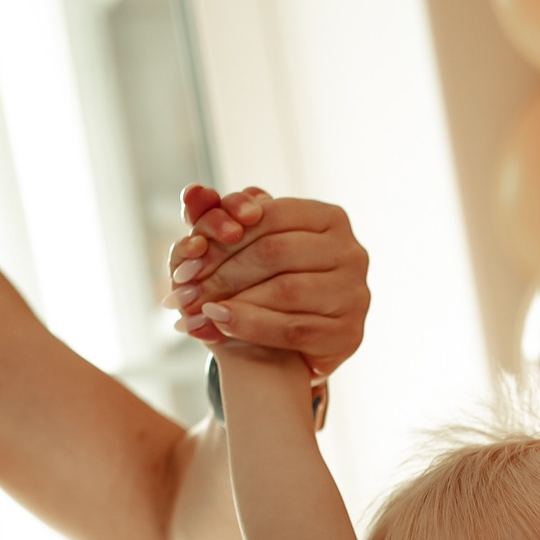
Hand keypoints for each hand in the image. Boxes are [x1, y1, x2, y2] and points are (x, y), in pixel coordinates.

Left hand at [167, 187, 371, 377]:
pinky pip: (293, 327)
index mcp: (330, 218)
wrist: (297, 343)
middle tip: (184, 287)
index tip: (189, 252)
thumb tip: (193, 195)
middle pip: (275, 252)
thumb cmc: (272, 282)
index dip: (226, 233)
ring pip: (284, 290)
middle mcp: (351, 252)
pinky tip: (220, 322)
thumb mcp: (248, 246)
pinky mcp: (349, 333)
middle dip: (223, 270)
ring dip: (233, 299)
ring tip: (196, 306)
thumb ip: (221, 217)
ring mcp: (355, 294)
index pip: (271, 216)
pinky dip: (250, 325)